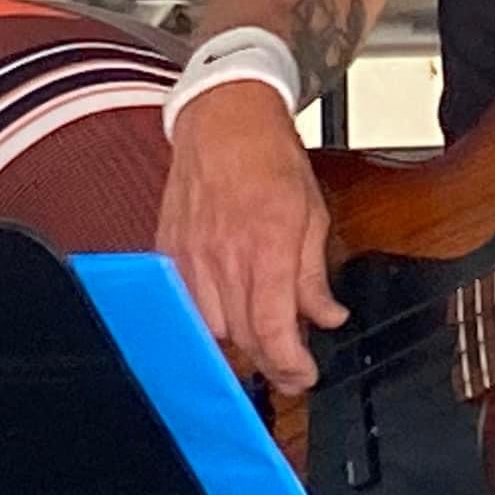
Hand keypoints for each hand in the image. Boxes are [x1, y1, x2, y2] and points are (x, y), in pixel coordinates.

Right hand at [156, 82, 347, 391]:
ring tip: (263, 341)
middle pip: (242, 337)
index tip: (304, 375)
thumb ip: (315, 274)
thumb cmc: (270, 157)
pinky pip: (184, 307)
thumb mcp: (313, 211)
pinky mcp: (168, 253)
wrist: (224, 119)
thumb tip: (327, 317)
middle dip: (270, 363)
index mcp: (267, 242)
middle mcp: (225, 255)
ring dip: (240, 344)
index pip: (272, 326)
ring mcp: (191, 255)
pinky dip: (207, 320)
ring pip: (211, 329)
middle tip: (291, 370)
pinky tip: (228, 318)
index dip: (289, 364)